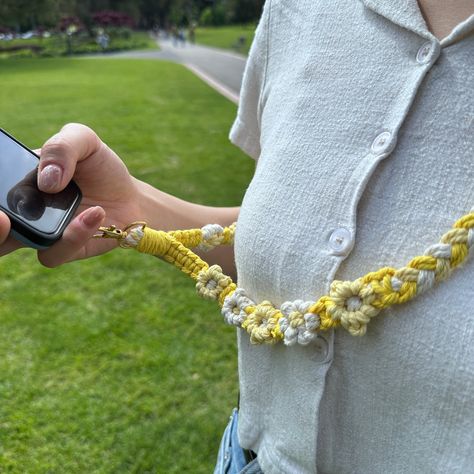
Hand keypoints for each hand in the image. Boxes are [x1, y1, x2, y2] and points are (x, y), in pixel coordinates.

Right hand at [0, 123, 141, 265]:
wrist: (130, 195)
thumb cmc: (99, 167)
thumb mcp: (83, 142)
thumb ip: (61, 147)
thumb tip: (46, 180)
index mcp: (16, 178)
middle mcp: (20, 208)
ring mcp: (38, 232)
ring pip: (4, 246)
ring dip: (8, 235)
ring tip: (18, 216)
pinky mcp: (63, 250)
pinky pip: (53, 253)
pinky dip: (72, 235)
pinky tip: (95, 212)